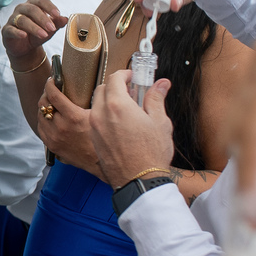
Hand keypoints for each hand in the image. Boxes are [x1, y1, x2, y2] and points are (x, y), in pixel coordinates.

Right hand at [1, 0, 65, 69]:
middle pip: (32, 9)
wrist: (25, 47)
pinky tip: (24, 35)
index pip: (41, 1)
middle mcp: (22, 9)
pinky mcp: (6, 30)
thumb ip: (57, 23)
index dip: (49, 7)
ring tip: (44, 35)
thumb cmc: (37, 34)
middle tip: (52, 28)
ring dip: (34, 27)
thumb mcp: (49, 30)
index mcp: (33, 5)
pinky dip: (17, 32)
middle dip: (43, 19)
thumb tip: (66, 19)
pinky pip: (11, 29)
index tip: (58, 14)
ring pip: (23, 20)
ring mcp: (13, 19)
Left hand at [36, 78, 100, 174]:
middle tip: (51, 91)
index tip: (51, 80)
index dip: (50, 84)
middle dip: (46, 94)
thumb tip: (97, 86)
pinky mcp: (52, 146)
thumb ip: (95, 100)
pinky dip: (43, 122)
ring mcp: (54, 137)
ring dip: (44, 108)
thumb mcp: (99, 116)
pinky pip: (41, 129)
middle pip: (43, 104)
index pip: (54, 95)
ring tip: (50, 105)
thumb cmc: (102, 138)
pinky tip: (50, 119)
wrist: (100, 162)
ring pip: (40, 116)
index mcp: (73, 117)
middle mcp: (60, 127)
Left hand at [89, 71, 174, 186]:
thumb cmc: (151, 154)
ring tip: (124, 108)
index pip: (114, 78)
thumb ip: (156, 99)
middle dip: (114, 86)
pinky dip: (103, 115)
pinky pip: (94, 120)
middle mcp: (101, 114)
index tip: (132, 76)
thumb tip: (161, 84)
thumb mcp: (160, 122)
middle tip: (129, 92)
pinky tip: (117, 123)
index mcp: (117, 105)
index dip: (124, 74)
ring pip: (95, 104)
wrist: (139, 181)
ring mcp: (94, 128)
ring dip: (107, 101)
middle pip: (102, 89)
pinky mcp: (94, 139)